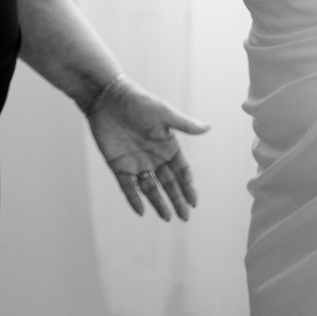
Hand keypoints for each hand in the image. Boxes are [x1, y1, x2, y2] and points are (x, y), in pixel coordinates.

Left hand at [83, 75, 208, 219]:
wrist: (107, 97)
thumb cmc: (138, 101)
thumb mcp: (163, 113)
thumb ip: (184, 124)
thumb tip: (209, 128)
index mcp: (167, 145)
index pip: (181, 170)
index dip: (188, 186)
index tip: (194, 202)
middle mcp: (154, 156)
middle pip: (168, 183)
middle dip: (176, 199)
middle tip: (184, 217)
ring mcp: (136, 162)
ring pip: (150, 188)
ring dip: (158, 202)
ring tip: (167, 217)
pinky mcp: (119, 165)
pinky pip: (128, 186)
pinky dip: (133, 198)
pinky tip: (141, 211)